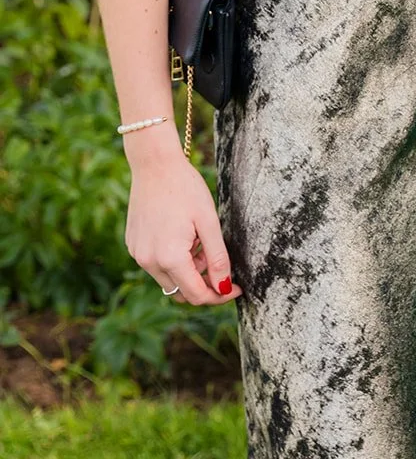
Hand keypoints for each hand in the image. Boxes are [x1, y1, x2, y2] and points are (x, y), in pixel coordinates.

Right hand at [124, 128, 242, 305]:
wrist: (155, 164)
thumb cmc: (185, 188)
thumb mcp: (209, 221)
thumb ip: (217, 258)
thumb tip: (223, 287)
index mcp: (169, 258)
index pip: (197, 295)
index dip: (219, 295)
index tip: (237, 287)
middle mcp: (149, 262)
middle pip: (182, 292)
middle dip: (204, 282)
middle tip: (218, 259)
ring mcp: (138, 255)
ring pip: (169, 279)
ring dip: (188, 270)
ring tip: (199, 240)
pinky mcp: (133, 246)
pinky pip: (156, 264)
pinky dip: (173, 260)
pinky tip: (183, 234)